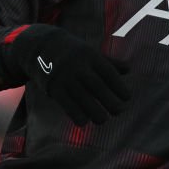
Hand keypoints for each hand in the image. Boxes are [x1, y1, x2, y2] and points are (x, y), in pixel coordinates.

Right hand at [7, 24, 129, 124]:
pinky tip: (84, 122)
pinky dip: (76, 114)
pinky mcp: (53, 87)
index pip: (108, 72)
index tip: (127, 97)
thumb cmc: (72, 52)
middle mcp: (78, 66)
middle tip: (119, 111)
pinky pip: (66, 104)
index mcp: (90, 56)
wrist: (39, 46)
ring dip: (95, 111)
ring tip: (103, 120)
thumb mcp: (90, 52)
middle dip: (110, 101)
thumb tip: (128, 69)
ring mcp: (65, 77)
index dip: (119, 86)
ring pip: (82, 97)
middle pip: (97, 86)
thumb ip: (108, 62)